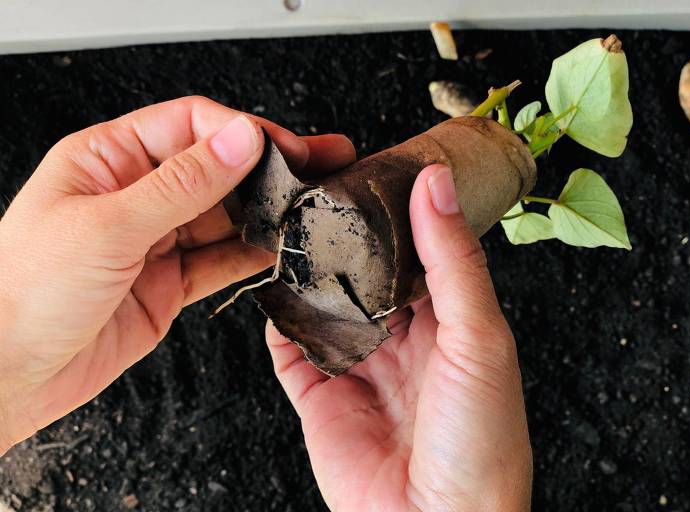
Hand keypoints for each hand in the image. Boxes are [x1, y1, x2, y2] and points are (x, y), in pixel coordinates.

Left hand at [0, 96, 354, 454]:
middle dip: (268, 166)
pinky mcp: (168, 282)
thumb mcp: (107, 226)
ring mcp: (154, 240)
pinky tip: (279, 246)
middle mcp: (133, 195)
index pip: (188, 125)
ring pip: (225, 214)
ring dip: (266, 211)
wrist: (7, 375)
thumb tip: (239, 140)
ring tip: (309, 208)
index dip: (240, 132)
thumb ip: (181, 184)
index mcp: (106, 160)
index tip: (282, 149)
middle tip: (320, 163)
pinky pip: (221, 259)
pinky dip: (252, 254)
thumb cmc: (23, 293)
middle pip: (215, 167)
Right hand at [266, 164, 531, 510]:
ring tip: (288, 228)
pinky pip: (291, 352)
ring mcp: (358, 369)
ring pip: (325, 307)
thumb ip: (452, 260)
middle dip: (345, 240)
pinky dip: (279, 322)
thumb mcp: (478, 337)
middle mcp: (402, 341)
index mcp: (448, 323)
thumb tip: (434, 182)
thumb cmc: (479, 439)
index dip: (396, 213)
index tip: (371, 168)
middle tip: (319, 190)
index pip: (418, 253)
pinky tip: (272, 289)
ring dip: (309, 274)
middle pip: (366, 276)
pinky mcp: (319, 399)